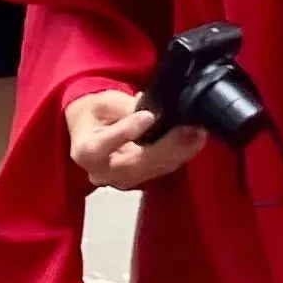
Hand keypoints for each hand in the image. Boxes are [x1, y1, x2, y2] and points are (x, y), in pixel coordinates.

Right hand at [62, 89, 206, 190]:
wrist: (94, 129)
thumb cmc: (96, 113)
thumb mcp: (104, 103)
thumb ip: (123, 107)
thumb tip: (151, 110)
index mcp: (85, 152)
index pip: (102, 147)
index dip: (125, 132)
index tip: (147, 116)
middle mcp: (103, 172)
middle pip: (135, 164)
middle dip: (166, 146)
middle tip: (188, 128)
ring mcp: (124, 180)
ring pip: (154, 169)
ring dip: (180, 151)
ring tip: (197, 132)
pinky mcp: (142, 179)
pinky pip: (164, 169)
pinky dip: (182, 154)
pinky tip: (195, 139)